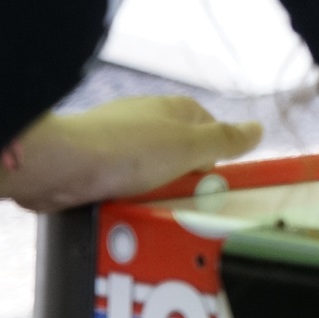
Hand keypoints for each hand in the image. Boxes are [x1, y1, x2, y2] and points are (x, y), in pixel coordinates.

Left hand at [0, 96, 262, 212]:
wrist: (60, 165)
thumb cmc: (129, 151)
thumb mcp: (191, 148)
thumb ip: (226, 141)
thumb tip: (258, 129)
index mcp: (174, 108)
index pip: (210, 130)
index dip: (214, 158)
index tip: (207, 182)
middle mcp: (146, 118)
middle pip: (180, 153)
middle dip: (182, 179)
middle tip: (179, 201)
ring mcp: (116, 138)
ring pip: (148, 170)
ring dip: (151, 192)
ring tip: (147, 209)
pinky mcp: (91, 160)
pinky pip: (119, 182)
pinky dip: (123, 196)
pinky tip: (121, 209)